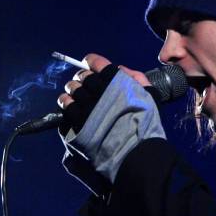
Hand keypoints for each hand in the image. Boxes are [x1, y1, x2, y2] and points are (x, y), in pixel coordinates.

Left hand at [57, 53, 166, 183]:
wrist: (135, 152)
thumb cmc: (145, 124)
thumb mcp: (149, 96)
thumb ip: (137, 78)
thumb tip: (121, 69)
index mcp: (114, 80)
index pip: (96, 62)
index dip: (91, 62)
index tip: (89, 65)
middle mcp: (97, 91)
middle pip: (81, 76)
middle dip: (82, 78)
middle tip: (83, 84)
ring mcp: (84, 108)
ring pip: (70, 92)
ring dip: (71, 92)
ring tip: (74, 97)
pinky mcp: (76, 124)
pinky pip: (65, 110)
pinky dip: (66, 107)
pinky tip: (70, 110)